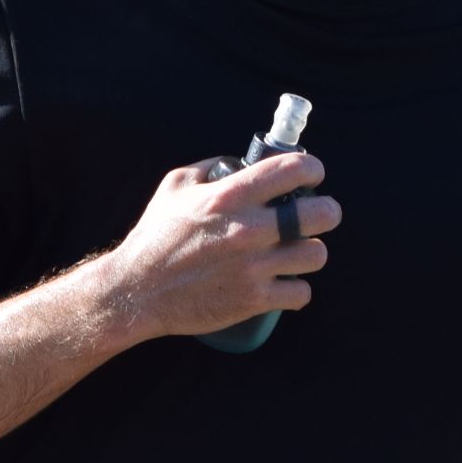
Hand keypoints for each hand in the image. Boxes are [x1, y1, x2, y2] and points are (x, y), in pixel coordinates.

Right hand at [98, 151, 341, 342]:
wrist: (136, 291)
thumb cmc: (155, 237)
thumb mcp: (175, 187)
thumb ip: (211, 167)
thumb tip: (242, 163)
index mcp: (231, 196)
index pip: (293, 169)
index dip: (312, 169)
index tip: (311, 176)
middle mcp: (249, 229)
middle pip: (323, 214)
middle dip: (325, 211)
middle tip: (314, 216)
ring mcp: (254, 266)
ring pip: (317, 255)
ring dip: (310, 253)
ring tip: (296, 253)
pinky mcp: (254, 300)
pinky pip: (302, 293)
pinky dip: (296, 290)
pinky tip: (285, 284)